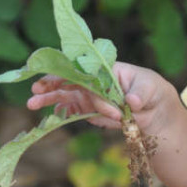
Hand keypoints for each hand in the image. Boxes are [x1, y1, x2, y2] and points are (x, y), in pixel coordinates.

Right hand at [28, 62, 179, 137]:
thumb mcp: (150, 89)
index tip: (62, 84)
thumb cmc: (152, 91)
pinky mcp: (90, 111)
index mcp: (106, 69)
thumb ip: (139, 93)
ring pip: (66, 95)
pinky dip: (61, 113)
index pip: (85, 70)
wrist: (154, 111)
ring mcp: (91, 96)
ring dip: (49, 99)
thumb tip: (131, 101)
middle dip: (51, 84)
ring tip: (32, 104)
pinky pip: (72, 111)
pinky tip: (49, 116)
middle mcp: (95, 81)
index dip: (72, 76)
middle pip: (69, 80)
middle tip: (35, 90)